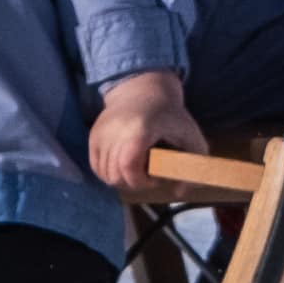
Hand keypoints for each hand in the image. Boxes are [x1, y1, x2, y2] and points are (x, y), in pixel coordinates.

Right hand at [81, 66, 197, 193]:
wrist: (143, 89)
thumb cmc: (171, 117)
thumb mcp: (190, 138)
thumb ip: (190, 166)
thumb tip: (178, 193)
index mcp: (140, 130)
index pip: (129, 167)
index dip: (142, 181)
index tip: (157, 175)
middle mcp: (115, 131)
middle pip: (116, 176)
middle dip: (134, 182)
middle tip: (149, 172)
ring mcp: (101, 134)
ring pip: (105, 175)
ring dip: (123, 178)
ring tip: (138, 166)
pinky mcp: (93, 136)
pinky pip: (96, 167)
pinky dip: (110, 173)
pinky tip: (125, 164)